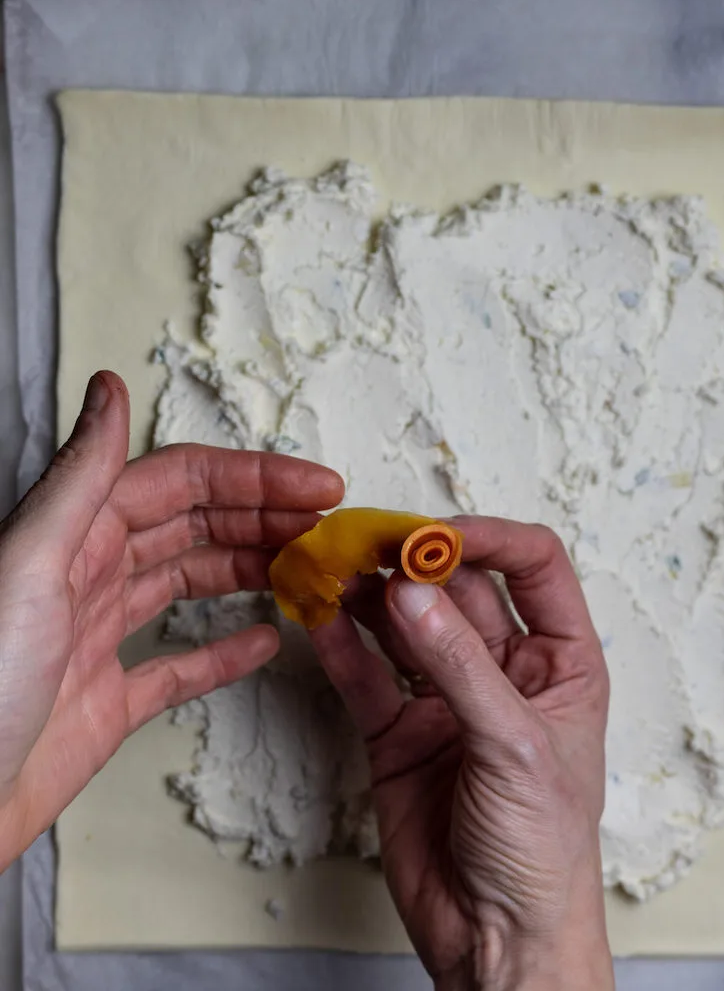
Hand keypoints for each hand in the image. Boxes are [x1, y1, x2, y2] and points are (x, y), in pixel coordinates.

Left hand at [0, 371, 342, 869]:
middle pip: (193, 526)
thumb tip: (110, 387)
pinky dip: (223, 652)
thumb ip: (79, 477)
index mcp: (74, 533)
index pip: (182, 482)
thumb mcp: (28, 562)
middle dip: (264, 519)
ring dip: (250, 570)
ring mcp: (98, 638)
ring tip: (306, 571)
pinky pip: (176, 667)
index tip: (317, 489)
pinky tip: (263, 640)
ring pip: (188, 583)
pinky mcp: (105, 703)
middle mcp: (87, 575)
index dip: (255, 478)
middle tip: (327, 531)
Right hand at [312, 517, 612, 990]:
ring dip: (370, 595)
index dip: (488, 538)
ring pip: (406, 626)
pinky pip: (367, 677)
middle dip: (414, 561)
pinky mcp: (400, 734)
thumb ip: (460, 666)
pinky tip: (319, 619)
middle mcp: (504, 672)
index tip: (436, 534)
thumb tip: (412, 592)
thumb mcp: (517, 747)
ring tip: (333, 567)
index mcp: (562, 663)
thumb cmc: (546, 855)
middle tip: (368, 541)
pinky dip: (341, 647)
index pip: (533, 567)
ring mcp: (448, 700)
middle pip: (458, 589)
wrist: (498, 943)